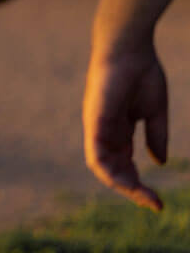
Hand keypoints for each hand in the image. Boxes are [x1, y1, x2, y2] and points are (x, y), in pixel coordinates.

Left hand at [83, 42, 166, 210]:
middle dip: (132, 188)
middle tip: (153, 203)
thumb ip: (156, 135)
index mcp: (118, 128)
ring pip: (102, 165)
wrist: (130, 48)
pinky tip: (123, 181)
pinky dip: (107, 169)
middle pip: (113, 167)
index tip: (157, 200)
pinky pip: (95, 151)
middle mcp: (104, 130)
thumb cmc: (141, 73)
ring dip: (121, 184)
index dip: (138, 182)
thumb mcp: (154, 110)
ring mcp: (97, 126)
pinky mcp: (94, 120)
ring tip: (141, 196)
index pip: (124, 162)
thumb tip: (159, 161)